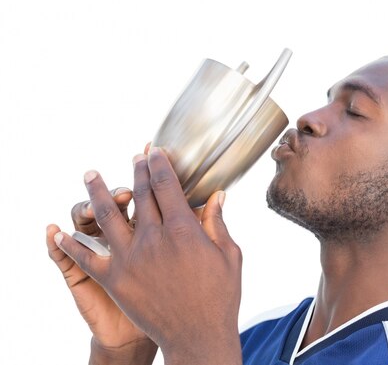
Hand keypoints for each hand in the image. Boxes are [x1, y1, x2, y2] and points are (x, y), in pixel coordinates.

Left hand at [53, 148, 242, 364]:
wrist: (197, 335)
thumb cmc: (219, 296)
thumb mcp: (228, 256)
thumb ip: (217, 223)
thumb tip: (217, 196)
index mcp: (182, 229)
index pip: (166, 185)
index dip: (159, 164)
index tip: (155, 152)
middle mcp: (152, 238)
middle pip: (139, 194)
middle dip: (136, 170)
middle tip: (134, 156)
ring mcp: (130, 258)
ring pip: (107, 216)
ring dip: (97, 192)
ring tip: (90, 174)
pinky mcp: (115, 279)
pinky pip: (86, 257)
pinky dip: (71, 243)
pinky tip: (60, 232)